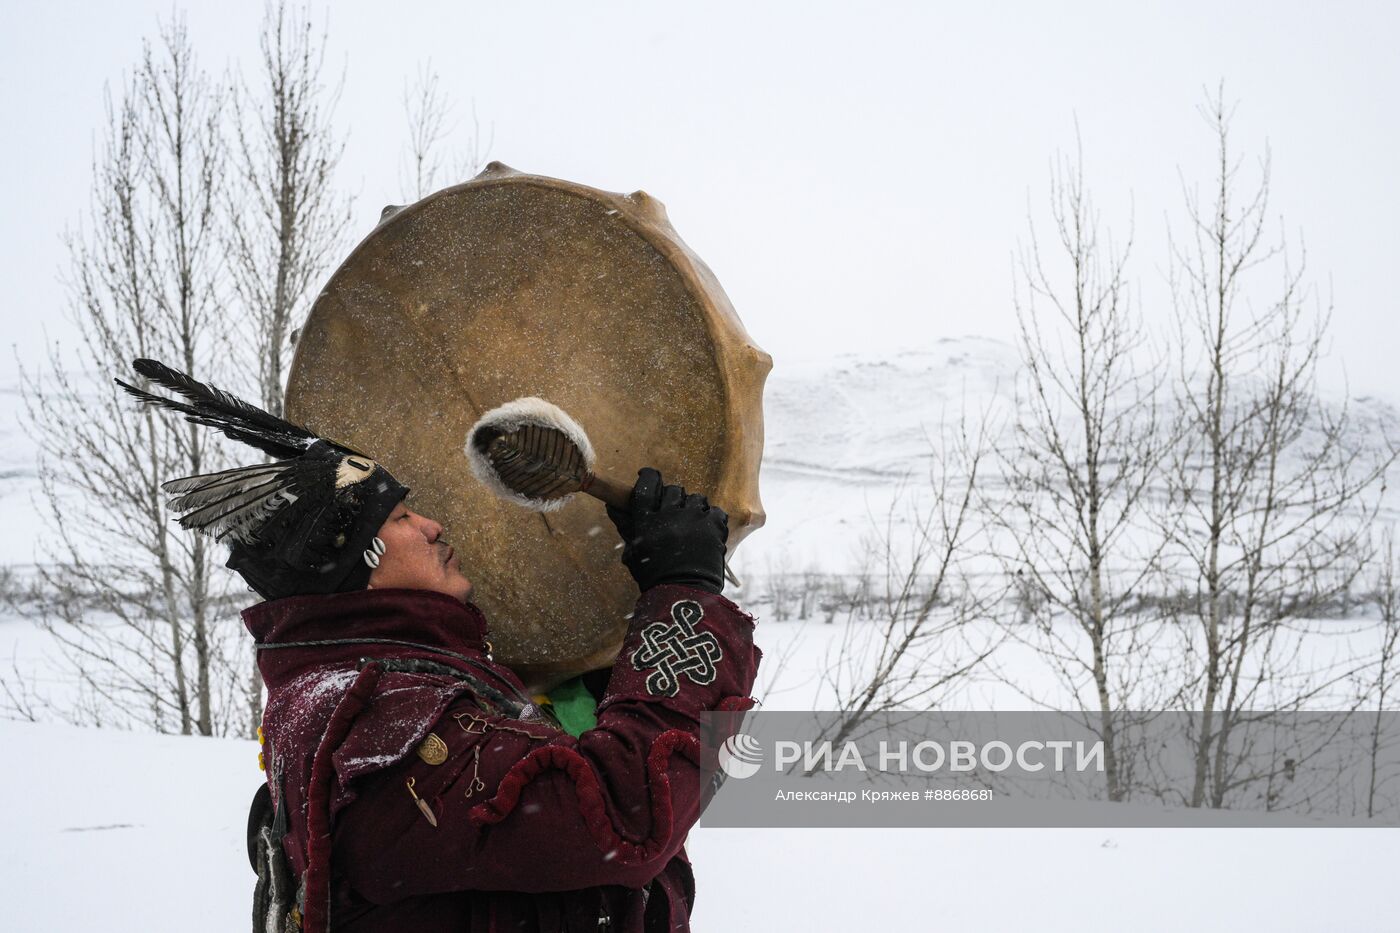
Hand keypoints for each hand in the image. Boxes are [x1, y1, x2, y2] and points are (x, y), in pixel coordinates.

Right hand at [606, 467, 728, 594]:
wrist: (684, 595)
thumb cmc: (655, 578)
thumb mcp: (634, 553)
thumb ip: (626, 527)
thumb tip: (611, 505)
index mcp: (647, 520)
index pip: (647, 486)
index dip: (648, 477)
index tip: (648, 475)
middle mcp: (670, 514)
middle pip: (673, 490)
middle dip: (673, 498)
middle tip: (673, 513)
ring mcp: (693, 518)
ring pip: (696, 498)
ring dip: (693, 507)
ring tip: (692, 524)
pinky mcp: (713, 526)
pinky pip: (715, 510)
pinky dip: (712, 518)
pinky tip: (707, 530)